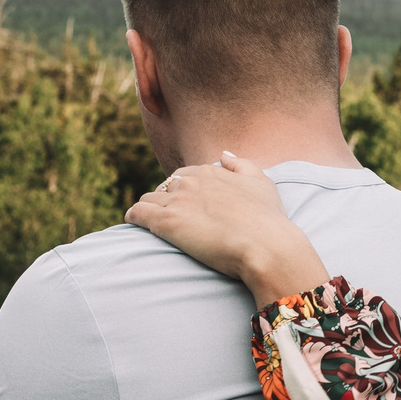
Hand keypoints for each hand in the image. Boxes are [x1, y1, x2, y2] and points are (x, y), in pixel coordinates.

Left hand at [127, 153, 329, 306]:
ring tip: (148, 220)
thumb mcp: (262, 182)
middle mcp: (191, 181)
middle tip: (168, 215)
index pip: (186, 175)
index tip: (186, 204)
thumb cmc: (268, 218)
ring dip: (148, 207)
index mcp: (211, 171)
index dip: (184, 189)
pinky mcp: (166, 222)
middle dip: (165, 198)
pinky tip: (132, 223)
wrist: (266, 245)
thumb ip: (241, 164)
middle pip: (166, 185)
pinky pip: (138, 213)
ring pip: (149, 198)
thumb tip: (223, 154)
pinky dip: (133, 216)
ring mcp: (177, 201)